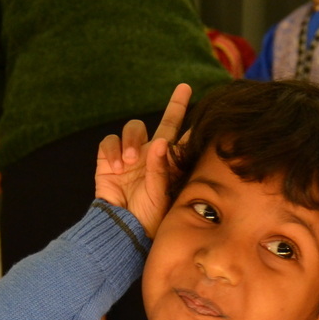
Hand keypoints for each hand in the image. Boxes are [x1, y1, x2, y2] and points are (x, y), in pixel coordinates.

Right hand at [95, 83, 191, 235]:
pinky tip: (117, 166)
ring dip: (132, 140)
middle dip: (176, 105)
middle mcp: (152, 156)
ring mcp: (130, 156)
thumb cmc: (146, 219)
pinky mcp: (108, 160)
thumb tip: (161, 141)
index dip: (195, 127)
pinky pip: (109, 141)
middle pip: (166, 123)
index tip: (210, 115)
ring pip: (134, 127)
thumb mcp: (160, 196)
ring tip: (130, 161)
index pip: (185, 141)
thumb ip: (161, 169)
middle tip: (184, 89)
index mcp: (169, 165)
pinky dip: (112, 149)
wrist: (120, 230)